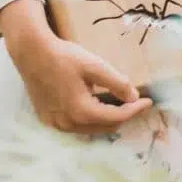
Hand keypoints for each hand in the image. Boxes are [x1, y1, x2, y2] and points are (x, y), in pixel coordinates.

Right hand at [5, 20, 152, 134]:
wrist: (32, 53)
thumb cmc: (63, 57)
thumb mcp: (94, 66)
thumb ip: (117, 83)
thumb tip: (133, 97)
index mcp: (81, 112)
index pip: (117, 118)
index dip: (135, 110)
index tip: (148, 101)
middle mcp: (68, 124)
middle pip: (105, 127)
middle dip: (123, 116)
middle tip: (135, 102)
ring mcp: (56, 124)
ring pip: (90, 129)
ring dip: (106, 119)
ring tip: (118, 104)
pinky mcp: (47, 119)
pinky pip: (75, 126)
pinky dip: (89, 119)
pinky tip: (95, 106)